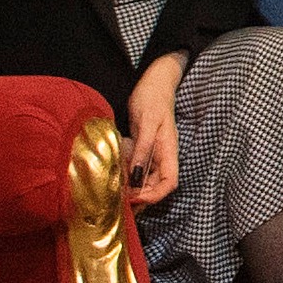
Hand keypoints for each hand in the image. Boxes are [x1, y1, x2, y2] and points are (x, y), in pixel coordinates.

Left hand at [123, 54, 184, 204]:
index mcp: (169, 150)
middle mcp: (162, 156)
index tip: (134, 198)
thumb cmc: (152, 98)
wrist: (153, 82)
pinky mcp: (142, 150)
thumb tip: (137, 177)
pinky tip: (113, 175)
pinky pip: (136, 169)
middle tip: (117, 200)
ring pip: (144, 180)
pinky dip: (125, 176)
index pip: (169, 182)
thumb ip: (143, 149)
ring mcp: (152, 154)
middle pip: (156, 186)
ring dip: (131, 188)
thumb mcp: (147, 122)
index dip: (154, 195)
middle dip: (140, 197)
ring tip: (113, 191)